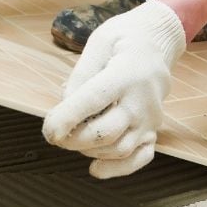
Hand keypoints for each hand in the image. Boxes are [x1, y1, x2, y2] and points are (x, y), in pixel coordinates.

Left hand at [42, 0, 185, 177]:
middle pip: (106, 132)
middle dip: (74, 139)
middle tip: (54, 134)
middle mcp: (142, 100)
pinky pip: (140, 157)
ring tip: (71, 139)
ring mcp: (150, 118)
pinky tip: (95, 168)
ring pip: (119, 149)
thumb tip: (66, 103)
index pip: (94, 100)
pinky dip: (118, 169)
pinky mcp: (154, 128)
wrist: (158, 40)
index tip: (48, 129)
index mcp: (126, 73)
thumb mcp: (100, 40)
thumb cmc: (124, 37)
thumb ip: (82, 72)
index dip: (68, 118)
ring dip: (89, 151)